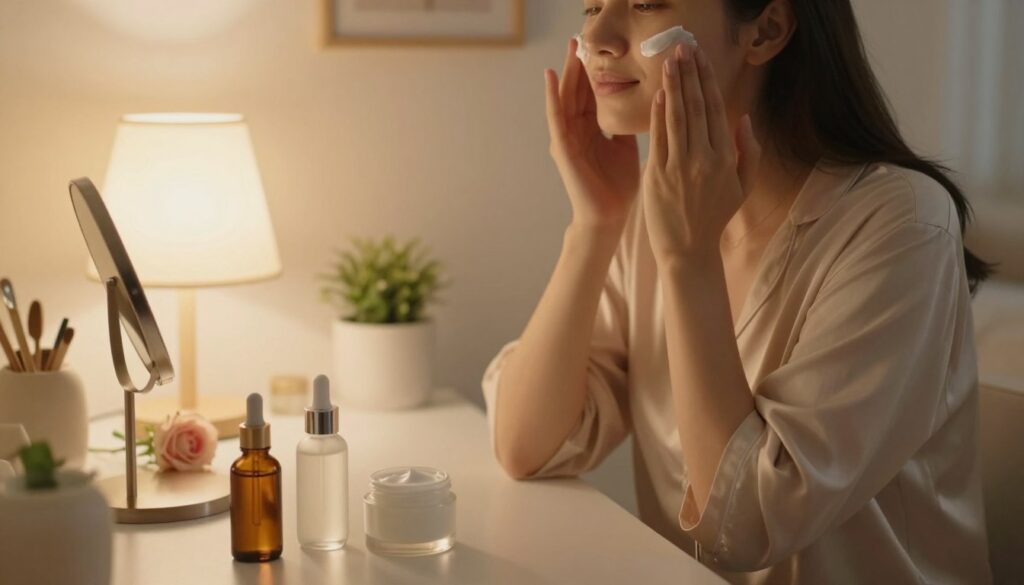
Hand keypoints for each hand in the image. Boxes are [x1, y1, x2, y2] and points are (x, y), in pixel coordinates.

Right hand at [545, 38, 639, 228]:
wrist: (609, 216)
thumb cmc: (618, 186)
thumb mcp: (626, 147)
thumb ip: (624, 125)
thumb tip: (640, 102)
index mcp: (592, 130)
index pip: (591, 94)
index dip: (593, 72)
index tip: (598, 49)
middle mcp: (576, 131)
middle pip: (576, 91)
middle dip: (578, 66)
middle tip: (579, 38)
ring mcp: (566, 138)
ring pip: (565, 98)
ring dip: (565, 73)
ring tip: (568, 49)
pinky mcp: (562, 147)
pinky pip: (556, 117)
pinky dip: (553, 96)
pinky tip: (552, 76)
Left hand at [643, 43, 760, 263]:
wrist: (688, 250)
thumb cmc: (714, 217)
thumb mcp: (741, 187)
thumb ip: (748, 151)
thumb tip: (744, 118)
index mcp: (726, 159)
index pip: (715, 110)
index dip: (707, 81)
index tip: (701, 59)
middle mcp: (704, 159)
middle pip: (696, 107)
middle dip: (689, 74)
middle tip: (682, 49)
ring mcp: (680, 167)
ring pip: (677, 118)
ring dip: (673, 86)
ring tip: (669, 62)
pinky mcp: (658, 175)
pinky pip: (659, 138)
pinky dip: (658, 115)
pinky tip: (658, 94)